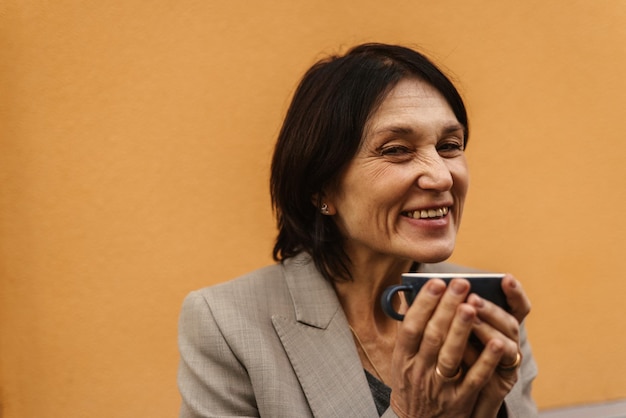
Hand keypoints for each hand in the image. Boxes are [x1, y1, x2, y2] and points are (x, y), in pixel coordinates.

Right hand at [389, 278, 507, 417]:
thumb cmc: (412, 385)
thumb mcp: (401, 362)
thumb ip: (411, 334)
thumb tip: (416, 297)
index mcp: (402, 359)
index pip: (410, 328)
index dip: (423, 304)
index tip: (436, 283)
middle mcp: (418, 372)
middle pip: (432, 336)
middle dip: (446, 307)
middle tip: (460, 283)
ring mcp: (439, 387)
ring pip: (451, 355)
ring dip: (461, 329)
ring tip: (472, 305)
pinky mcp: (460, 401)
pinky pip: (475, 379)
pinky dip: (486, 360)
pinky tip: (497, 342)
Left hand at [464, 274, 530, 416]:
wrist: (454, 396)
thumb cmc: (452, 355)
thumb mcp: (454, 330)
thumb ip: (451, 311)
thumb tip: (436, 289)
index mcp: (499, 324)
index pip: (517, 305)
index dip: (514, 292)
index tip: (506, 278)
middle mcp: (509, 340)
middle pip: (509, 322)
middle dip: (491, 309)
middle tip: (473, 298)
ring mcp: (508, 361)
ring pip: (508, 344)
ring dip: (488, 328)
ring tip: (471, 316)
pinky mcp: (504, 381)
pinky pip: (499, 368)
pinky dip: (488, 356)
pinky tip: (475, 345)